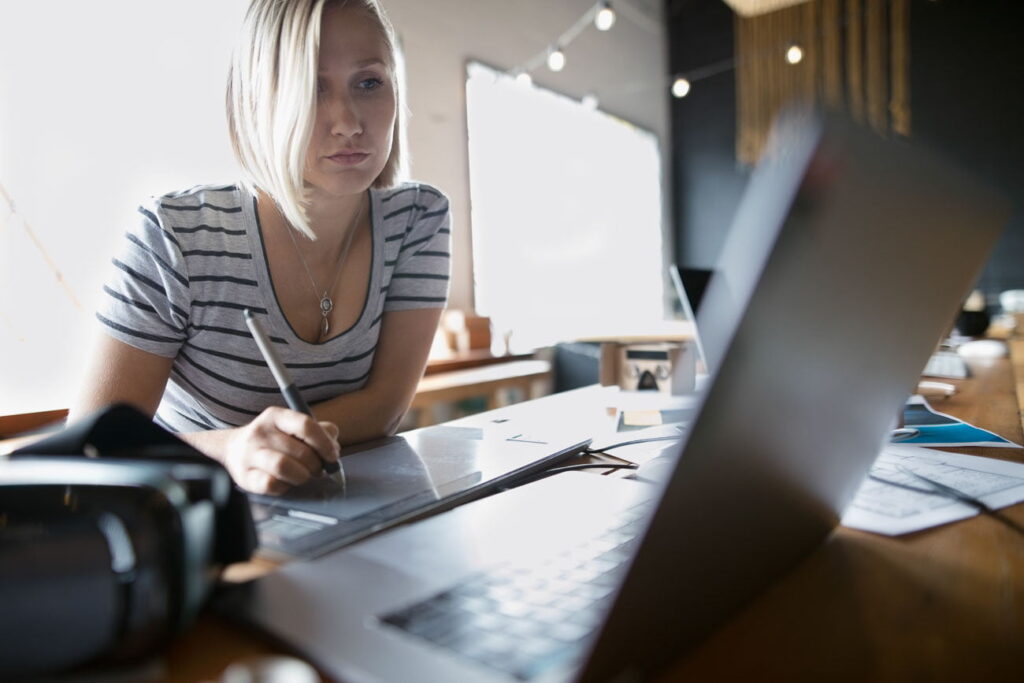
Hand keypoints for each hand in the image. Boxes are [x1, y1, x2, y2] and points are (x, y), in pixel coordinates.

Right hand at [222, 407, 339, 494]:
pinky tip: (285, 483)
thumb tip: (333, 447)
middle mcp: (260, 431)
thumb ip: (319, 432)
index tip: (332, 456)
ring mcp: (249, 454)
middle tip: (318, 470)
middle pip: (299, 451)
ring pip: (284, 467)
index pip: (305, 425)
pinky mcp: (244, 476)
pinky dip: (284, 487)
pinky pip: (271, 484)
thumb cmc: (274, 439)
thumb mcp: (293, 427)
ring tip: (303, 476)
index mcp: (276, 416)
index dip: (324, 443)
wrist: (233, 448)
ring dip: (301, 476)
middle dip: (316, 464)